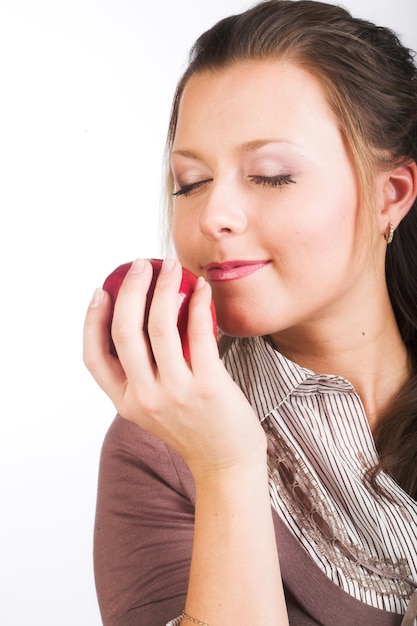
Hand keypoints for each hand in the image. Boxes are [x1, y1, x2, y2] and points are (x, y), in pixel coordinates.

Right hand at [83, 258, 266, 481]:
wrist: (226, 463)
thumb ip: (142, 376)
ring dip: (163, 287)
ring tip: (170, 266)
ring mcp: (175, 393)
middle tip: (140, 265)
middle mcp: (144, 398)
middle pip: (124, 331)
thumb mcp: (154, 409)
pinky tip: (200, 287)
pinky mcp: (207, 386)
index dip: (91, 320)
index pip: (93, 357)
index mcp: (126, 402)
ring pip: (159, 326)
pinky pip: (199, 333)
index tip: (100, 291)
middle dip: (129, 289)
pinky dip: (197, 303)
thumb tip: (141, 323)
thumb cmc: (194, 429)